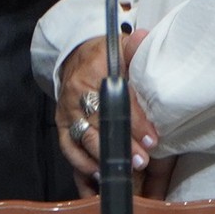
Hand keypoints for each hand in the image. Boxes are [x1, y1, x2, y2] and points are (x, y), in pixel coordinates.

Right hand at [52, 30, 158, 192]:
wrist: (77, 56)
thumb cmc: (105, 55)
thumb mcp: (121, 45)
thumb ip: (134, 47)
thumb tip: (145, 39)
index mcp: (93, 70)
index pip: (115, 99)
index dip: (135, 121)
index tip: (152, 139)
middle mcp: (76, 92)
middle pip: (99, 123)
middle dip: (120, 145)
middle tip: (141, 161)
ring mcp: (66, 111)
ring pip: (83, 139)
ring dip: (103, 158)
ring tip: (124, 171)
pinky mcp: (62, 125)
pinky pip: (69, 149)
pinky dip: (82, 164)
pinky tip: (100, 174)